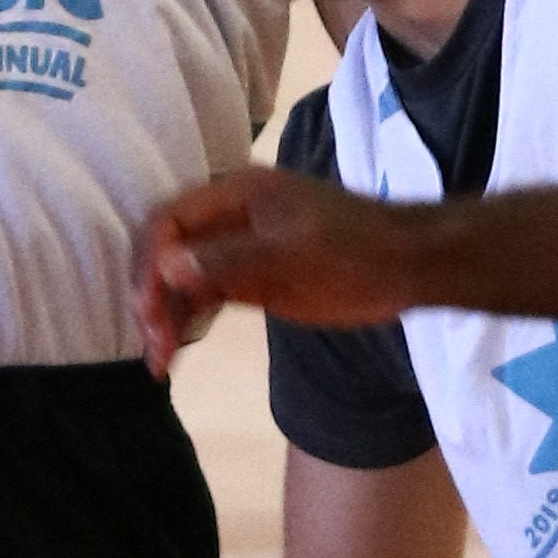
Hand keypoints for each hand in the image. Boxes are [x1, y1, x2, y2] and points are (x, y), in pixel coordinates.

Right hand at [134, 166, 450, 374]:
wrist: (405, 267)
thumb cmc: (353, 252)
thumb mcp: (291, 256)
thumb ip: (229, 261)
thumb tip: (166, 266)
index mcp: (237, 193)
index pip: (169, 220)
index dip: (151, 264)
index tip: (151, 311)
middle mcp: (229, 216)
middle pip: (168, 250)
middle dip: (152, 295)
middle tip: (154, 345)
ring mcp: (239, 247)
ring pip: (181, 278)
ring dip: (165, 316)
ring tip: (159, 363)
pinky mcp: (251, 277)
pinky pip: (204, 296)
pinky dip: (186, 322)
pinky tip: (174, 356)